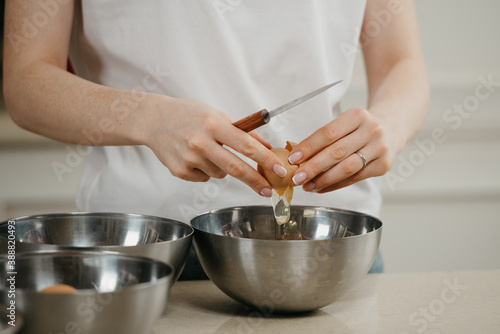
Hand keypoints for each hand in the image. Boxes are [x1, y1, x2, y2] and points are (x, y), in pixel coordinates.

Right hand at [139, 96, 287, 196]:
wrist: (153, 120)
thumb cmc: (188, 115)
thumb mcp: (217, 115)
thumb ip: (242, 130)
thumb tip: (267, 146)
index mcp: (213, 125)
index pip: (246, 145)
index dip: (266, 160)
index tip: (280, 170)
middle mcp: (201, 142)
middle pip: (236, 168)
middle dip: (256, 181)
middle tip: (269, 190)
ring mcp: (189, 159)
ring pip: (221, 174)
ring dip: (224, 168)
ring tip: (209, 151)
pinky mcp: (179, 171)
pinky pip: (204, 178)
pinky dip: (206, 171)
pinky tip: (194, 156)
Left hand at [288, 107, 397, 192]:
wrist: (392, 127)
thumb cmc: (360, 127)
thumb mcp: (345, 123)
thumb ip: (325, 138)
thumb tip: (298, 159)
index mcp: (357, 115)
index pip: (328, 133)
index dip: (309, 147)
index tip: (293, 158)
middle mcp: (371, 130)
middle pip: (337, 152)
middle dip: (313, 167)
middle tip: (297, 177)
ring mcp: (379, 148)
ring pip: (347, 168)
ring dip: (324, 179)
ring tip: (308, 185)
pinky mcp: (383, 165)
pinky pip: (355, 178)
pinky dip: (335, 185)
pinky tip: (322, 187)